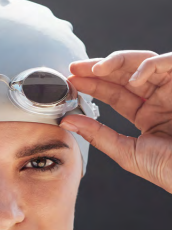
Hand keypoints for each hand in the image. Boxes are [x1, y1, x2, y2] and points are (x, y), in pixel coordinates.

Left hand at [62, 51, 171, 192]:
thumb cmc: (168, 168)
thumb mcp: (127, 151)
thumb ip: (98, 135)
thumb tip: (67, 121)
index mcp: (146, 114)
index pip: (114, 94)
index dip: (92, 85)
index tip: (71, 81)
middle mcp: (159, 98)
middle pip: (125, 74)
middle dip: (99, 68)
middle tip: (75, 68)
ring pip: (144, 62)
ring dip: (118, 62)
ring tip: (95, 69)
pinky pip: (169, 63)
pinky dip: (149, 67)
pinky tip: (133, 81)